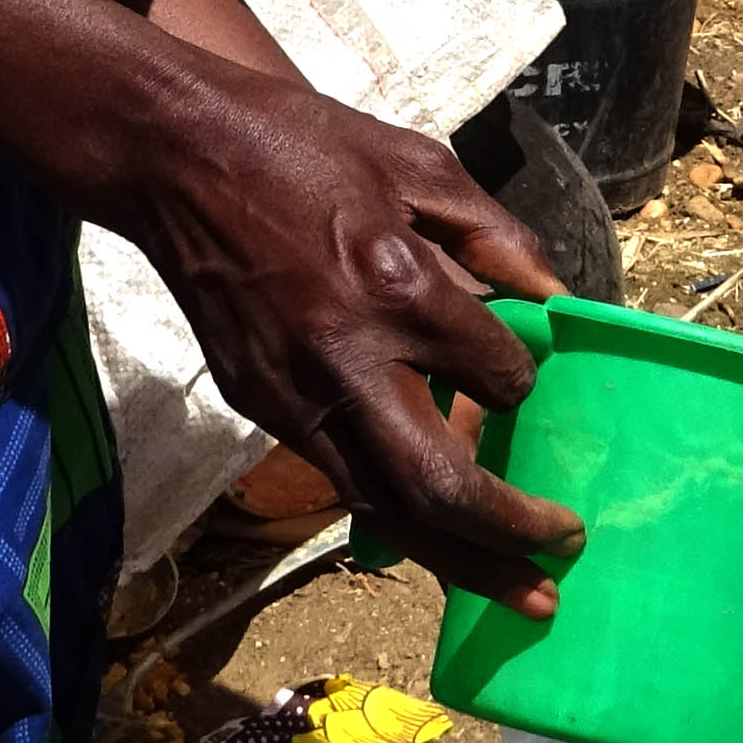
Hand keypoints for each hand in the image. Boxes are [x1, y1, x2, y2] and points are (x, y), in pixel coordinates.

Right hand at [97, 54, 585, 610]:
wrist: (176, 155)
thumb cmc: (304, 147)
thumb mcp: (420, 164)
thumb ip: (494, 235)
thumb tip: (555, 295)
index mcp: (397, 289)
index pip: (497, 376)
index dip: (523, 385)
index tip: (522, 380)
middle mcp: (348, 362)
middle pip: (440, 487)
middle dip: (511, 534)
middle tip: (566, 553)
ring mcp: (294, 396)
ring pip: (385, 509)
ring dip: (458, 561)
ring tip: (520, 595)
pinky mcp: (258, 407)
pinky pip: (341, 480)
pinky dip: (394, 518)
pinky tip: (437, 543)